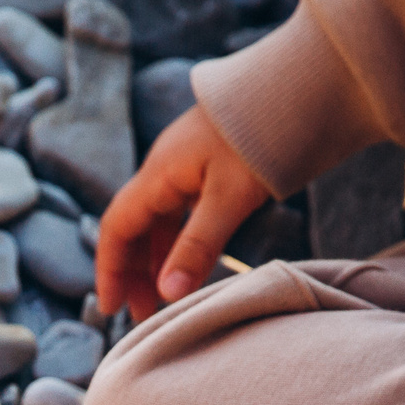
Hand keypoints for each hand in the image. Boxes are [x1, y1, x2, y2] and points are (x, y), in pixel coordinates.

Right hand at [96, 106, 272, 321]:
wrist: (294, 89)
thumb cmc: (260, 137)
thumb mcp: (229, 198)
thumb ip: (198, 246)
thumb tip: (167, 294)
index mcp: (158, 174)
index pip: (116, 228)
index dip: (109, 270)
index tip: (110, 308)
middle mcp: (164, 171)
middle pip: (134, 229)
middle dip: (133, 274)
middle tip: (144, 315)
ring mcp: (185, 168)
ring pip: (158, 223)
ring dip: (157, 262)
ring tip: (166, 299)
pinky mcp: (208, 169)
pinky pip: (181, 214)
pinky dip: (179, 244)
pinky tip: (190, 266)